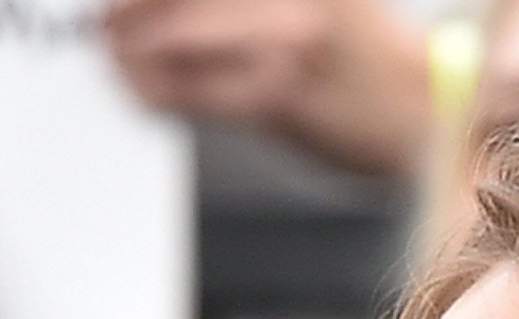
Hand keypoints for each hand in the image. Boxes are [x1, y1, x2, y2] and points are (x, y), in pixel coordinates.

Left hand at [99, 0, 433, 175]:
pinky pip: (188, 91)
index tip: (109, 4)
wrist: (419, 108)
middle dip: (122, 8)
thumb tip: (158, 5)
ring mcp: (281, 35)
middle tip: (99, 20)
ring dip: (127, 51)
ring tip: (112, 55)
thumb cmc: (358, 50)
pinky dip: (151, 90)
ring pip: (170, 35)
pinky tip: (140, 88)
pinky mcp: (275, 94)